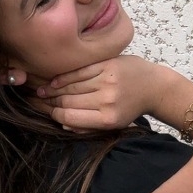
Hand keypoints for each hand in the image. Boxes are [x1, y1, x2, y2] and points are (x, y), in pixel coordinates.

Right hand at [36, 55, 161, 130]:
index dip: (55, 115)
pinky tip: (55, 80)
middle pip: (68, 101)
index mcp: (107, 119)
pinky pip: (79, 71)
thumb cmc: (130, 107)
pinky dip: (65, 76)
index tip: (48, 112)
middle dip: (51, 101)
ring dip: (53, 88)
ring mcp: (107, 81)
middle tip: (39, 100)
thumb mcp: (113, 125)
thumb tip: (62, 123)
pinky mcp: (107, 65)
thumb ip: (88, 127)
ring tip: (42, 90)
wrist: (153, 87)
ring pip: (71, 85)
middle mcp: (106, 101)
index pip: (70, 117)